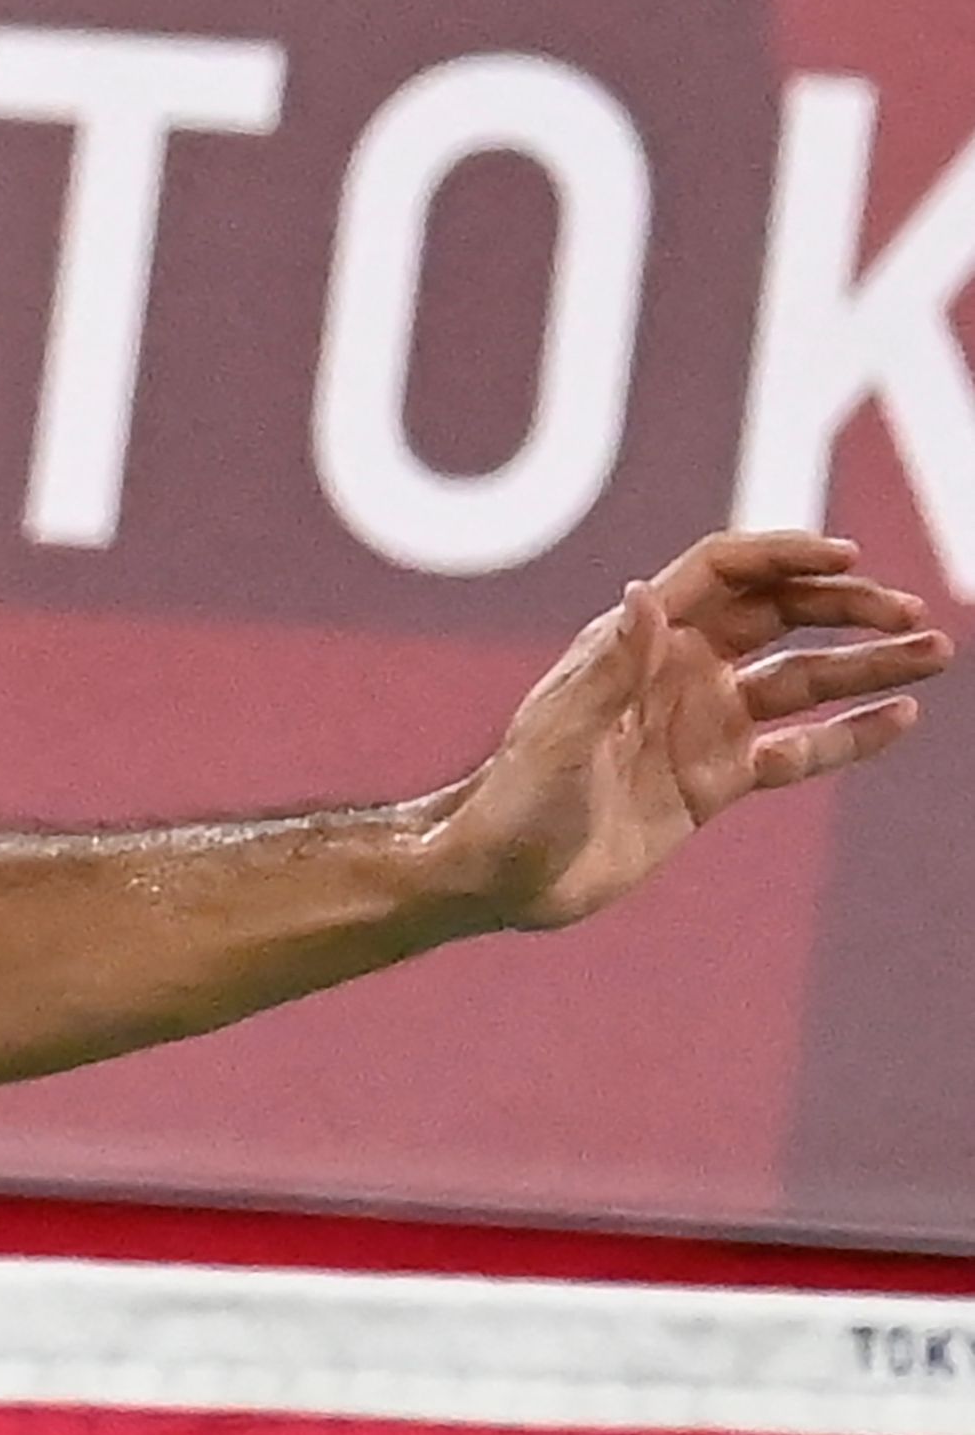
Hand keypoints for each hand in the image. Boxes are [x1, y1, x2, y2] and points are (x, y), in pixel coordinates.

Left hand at [435, 531, 951, 930]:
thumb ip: (609, 669)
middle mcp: (676, 672)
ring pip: (801, 680)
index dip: (783, 556)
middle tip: (909, 614)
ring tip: (934, 652)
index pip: (722, 574)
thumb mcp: (557, 736)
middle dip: (845, 607)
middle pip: (777, 617)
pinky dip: (849, 735)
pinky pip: (798, 749)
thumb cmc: (512, 801)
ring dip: (867, 664)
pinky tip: (901, 718)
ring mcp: (701, 725)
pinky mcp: (716, 780)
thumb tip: (646, 591)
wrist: (503, 877)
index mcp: (633, 643)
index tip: (848, 558)